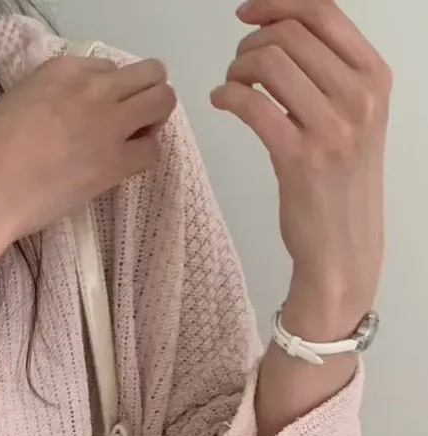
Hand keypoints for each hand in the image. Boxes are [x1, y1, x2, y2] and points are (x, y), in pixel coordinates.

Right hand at [0, 53, 177, 245]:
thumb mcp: (17, 100)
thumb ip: (50, 96)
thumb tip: (66, 113)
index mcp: (63, 68)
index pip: (108, 68)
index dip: (107, 92)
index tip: (94, 114)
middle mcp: (93, 87)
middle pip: (149, 73)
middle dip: (146, 94)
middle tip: (132, 120)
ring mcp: (108, 123)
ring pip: (163, 100)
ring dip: (156, 118)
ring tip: (136, 139)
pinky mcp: (115, 162)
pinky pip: (153, 149)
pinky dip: (144, 155)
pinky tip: (125, 165)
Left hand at [211, 0, 390, 331]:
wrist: (343, 249)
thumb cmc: (341, 183)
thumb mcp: (354, 117)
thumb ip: (329, 74)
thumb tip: (281, 32)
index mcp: (374, 77)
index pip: (323, 12)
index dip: (277, 3)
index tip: (247, 12)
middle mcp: (359, 96)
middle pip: (291, 34)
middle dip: (252, 43)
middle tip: (238, 66)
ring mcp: (332, 127)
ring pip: (270, 63)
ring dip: (238, 68)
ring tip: (233, 86)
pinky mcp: (299, 158)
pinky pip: (253, 105)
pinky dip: (228, 95)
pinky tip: (222, 102)